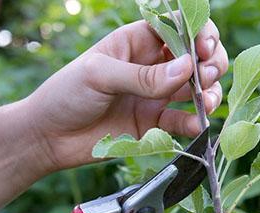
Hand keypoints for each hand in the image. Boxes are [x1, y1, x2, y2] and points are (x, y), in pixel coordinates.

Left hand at [0, 19, 227, 212]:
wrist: (48, 138)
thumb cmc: (65, 94)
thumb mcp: (99, 76)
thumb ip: (142, 76)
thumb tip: (187, 68)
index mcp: (136, 42)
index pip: (178, 28)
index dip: (199, 33)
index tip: (205, 48)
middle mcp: (150, 66)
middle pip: (195, 58)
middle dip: (210, 63)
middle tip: (208, 76)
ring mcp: (153, 96)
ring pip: (194, 89)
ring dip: (209, 92)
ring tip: (207, 101)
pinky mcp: (152, 125)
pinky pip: (180, 121)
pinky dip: (193, 122)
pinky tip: (197, 124)